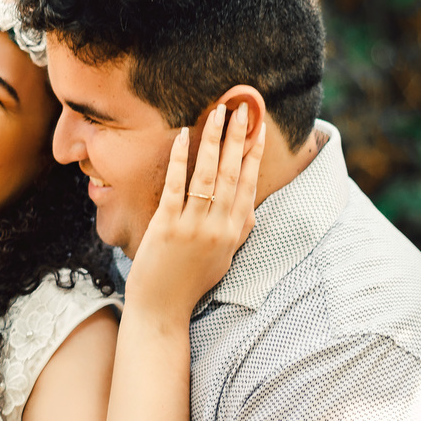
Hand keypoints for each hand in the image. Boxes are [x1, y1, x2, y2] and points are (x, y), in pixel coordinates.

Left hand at [125, 102, 266, 322]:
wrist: (162, 311)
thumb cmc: (190, 283)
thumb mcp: (223, 258)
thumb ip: (237, 231)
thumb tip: (249, 208)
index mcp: (234, 233)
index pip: (248, 185)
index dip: (253, 154)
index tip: (258, 129)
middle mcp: (219, 228)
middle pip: (231, 174)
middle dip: (238, 138)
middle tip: (242, 108)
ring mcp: (194, 227)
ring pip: (208, 175)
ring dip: (214, 140)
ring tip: (217, 112)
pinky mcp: (167, 227)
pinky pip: (176, 186)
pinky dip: (181, 159)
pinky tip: (183, 137)